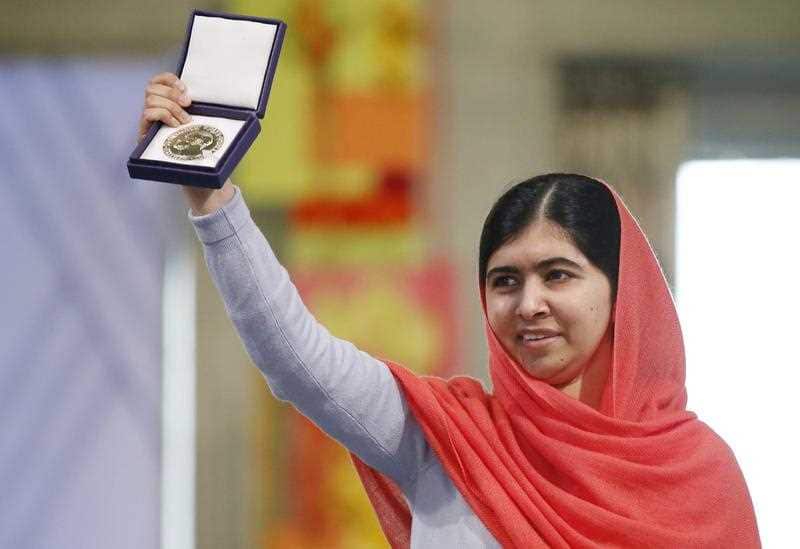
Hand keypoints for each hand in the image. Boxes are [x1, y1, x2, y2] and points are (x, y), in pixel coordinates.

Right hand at [138, 72, 233, 213]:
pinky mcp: (145, 135)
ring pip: (150, 99)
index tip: (185, 87)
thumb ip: (215, 117)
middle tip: (188, 104)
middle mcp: (155, 111)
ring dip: (171, 107)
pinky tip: (175, 125)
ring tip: (185, 121)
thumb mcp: (210, 130)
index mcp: (168, 104)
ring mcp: (149, 123)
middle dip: (172, 93)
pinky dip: (163, 115)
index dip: (169, 79)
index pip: (159, 80)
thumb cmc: (206, 153)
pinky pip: (147, 114)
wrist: (200, 180)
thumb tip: (246, 111)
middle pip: (152, 87)